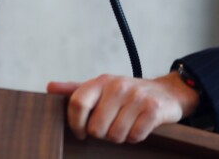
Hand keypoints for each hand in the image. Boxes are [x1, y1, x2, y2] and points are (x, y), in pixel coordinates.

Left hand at [47, 72, 200, 142]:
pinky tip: (140, 126)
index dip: (76, 124)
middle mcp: (119, 85)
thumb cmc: (128, 95)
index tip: (81, 132)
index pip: (77, 103)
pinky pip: (134, 136)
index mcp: (103, 81)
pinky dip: (136, 136)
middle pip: (96, 128)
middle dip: (103, 133)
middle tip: (113, 124)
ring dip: (121, 136)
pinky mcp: (154, 109)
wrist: (168, 92)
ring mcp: (138, 96)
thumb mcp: (103, 88)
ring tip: (127, 124)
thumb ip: (76, 90)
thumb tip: (50, 87)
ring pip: (115, 135)